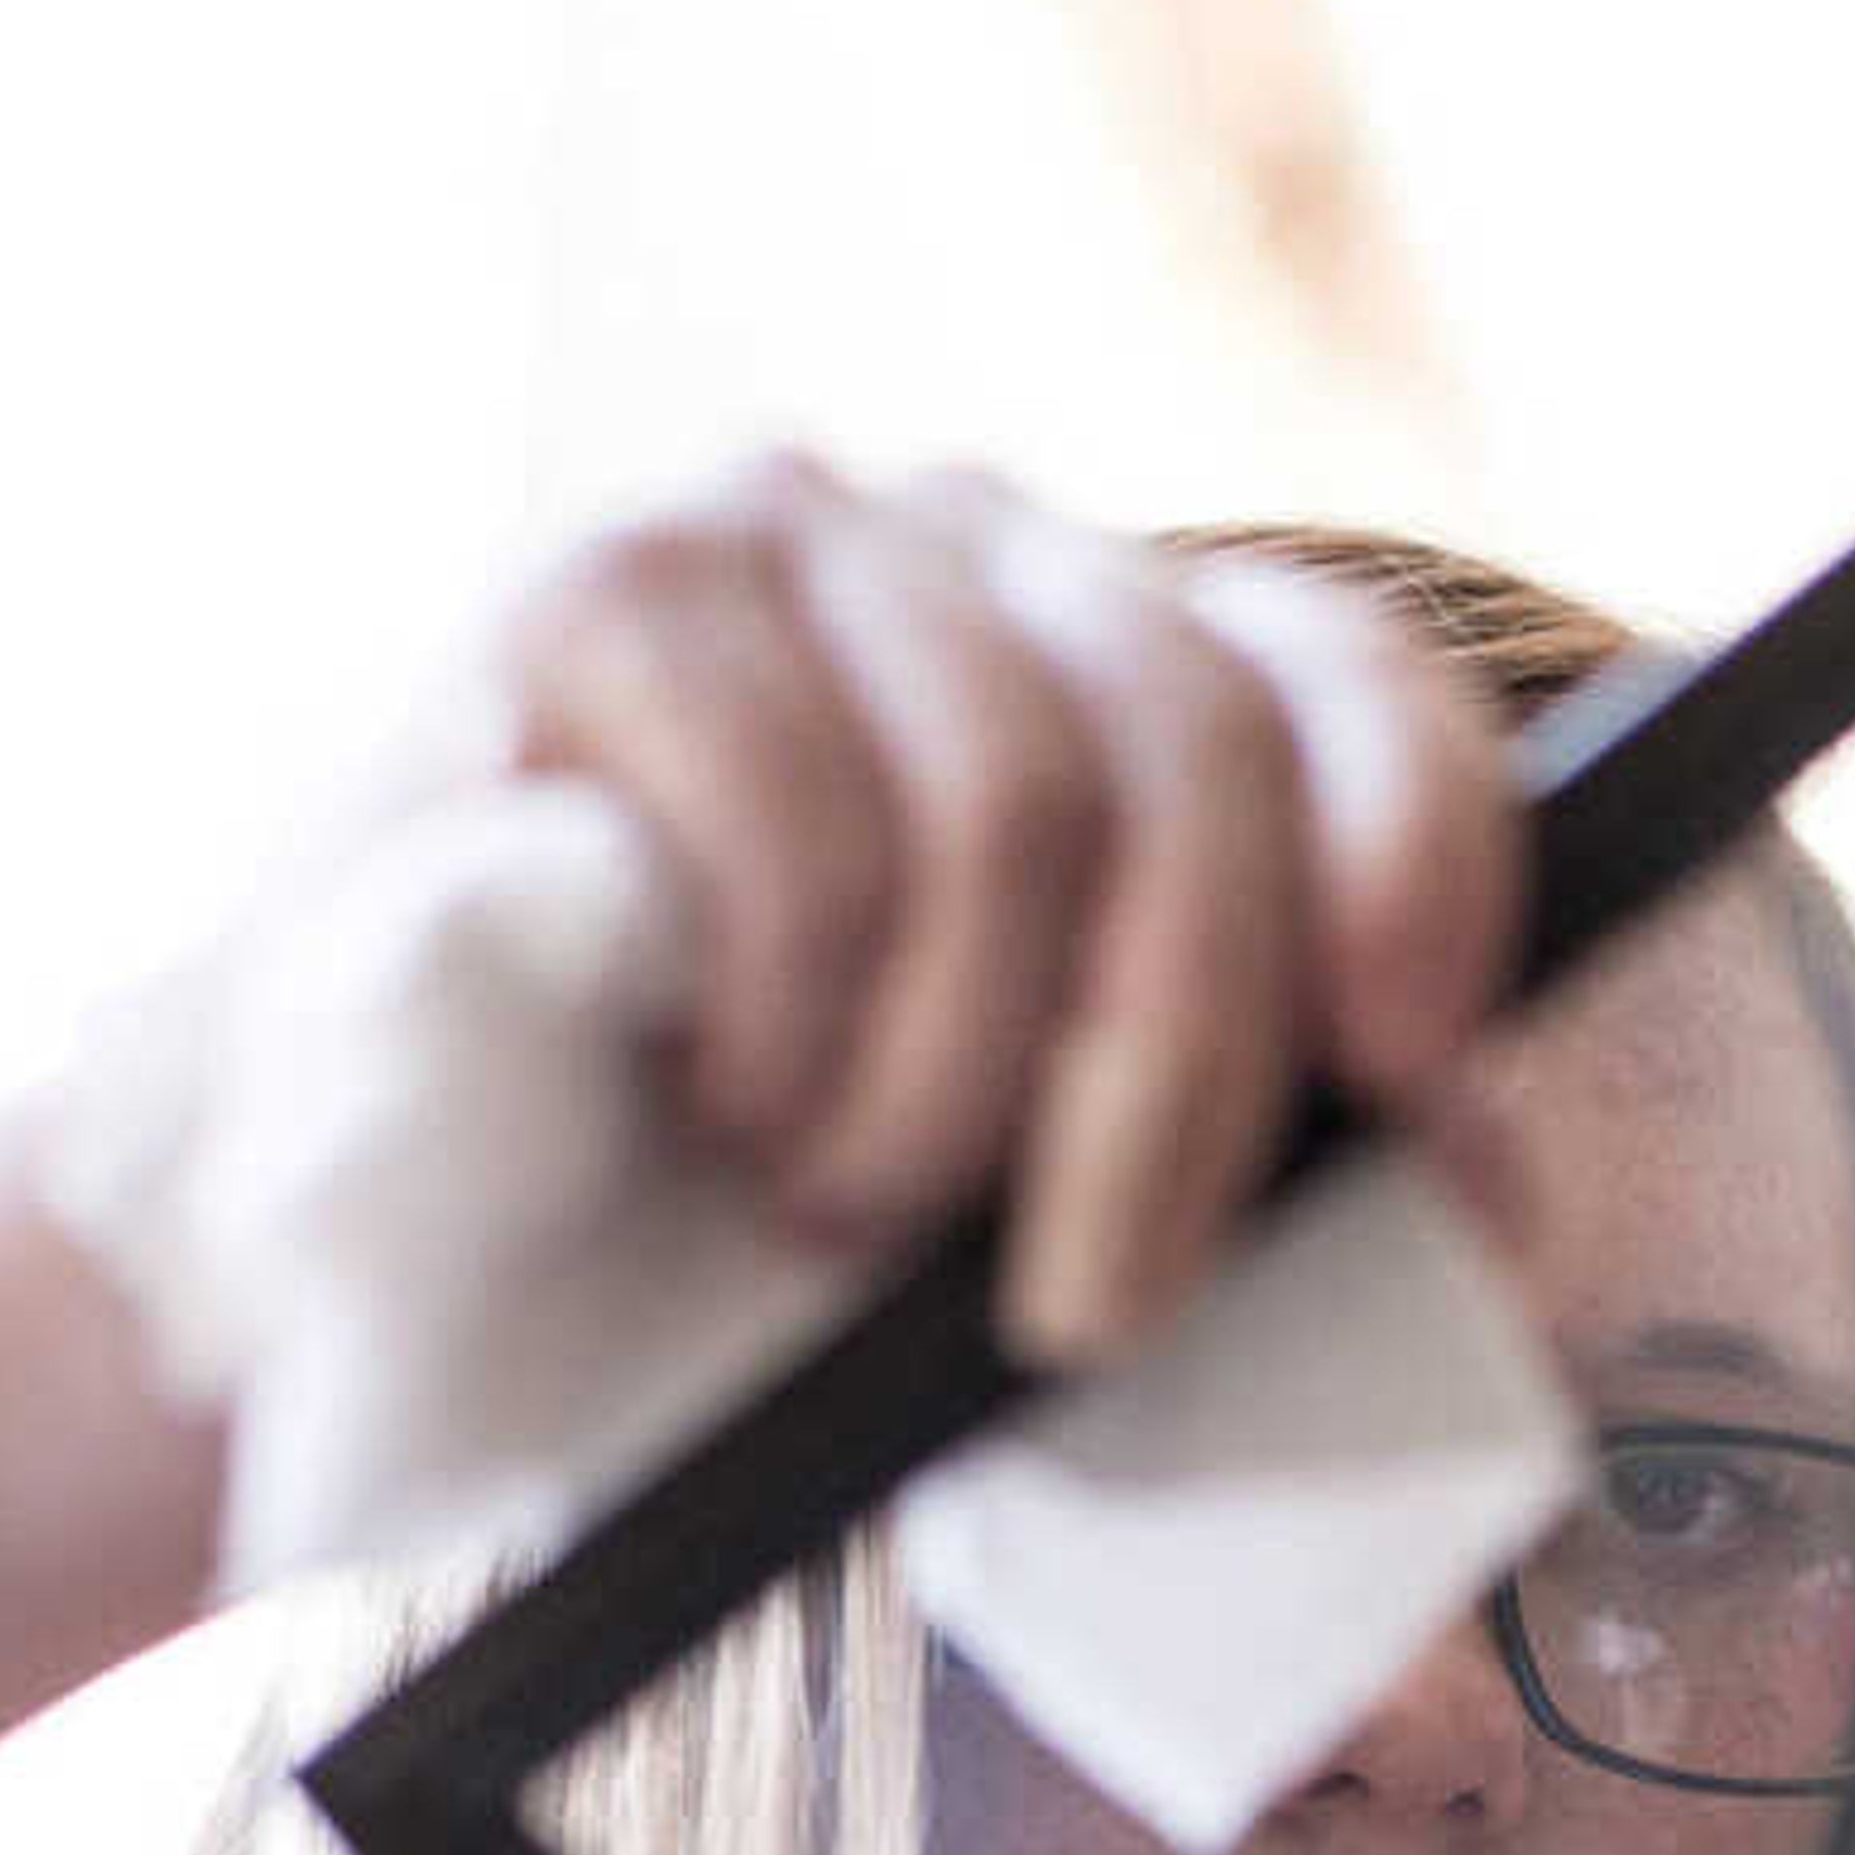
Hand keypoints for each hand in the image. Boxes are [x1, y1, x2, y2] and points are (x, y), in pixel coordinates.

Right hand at [482, 454, 1524, 1358]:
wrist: (373, 1212)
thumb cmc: (737, 1208)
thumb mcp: (1038, 1198)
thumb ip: (1260, 1169)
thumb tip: (1481, 1189)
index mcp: (1116, 672)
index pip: (1349, 679)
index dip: (1421, 863)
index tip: (1409, 1078)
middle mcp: (973, 554)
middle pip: (1196, 760)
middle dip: (1174, 1084)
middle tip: (1084, 1316)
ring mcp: (784, 538)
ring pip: (1013, 802)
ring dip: (950, 1090)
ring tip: (840, 1217)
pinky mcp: (600, 591)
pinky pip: (801, 815)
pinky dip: (796, 1027)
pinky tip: (724, 1117)